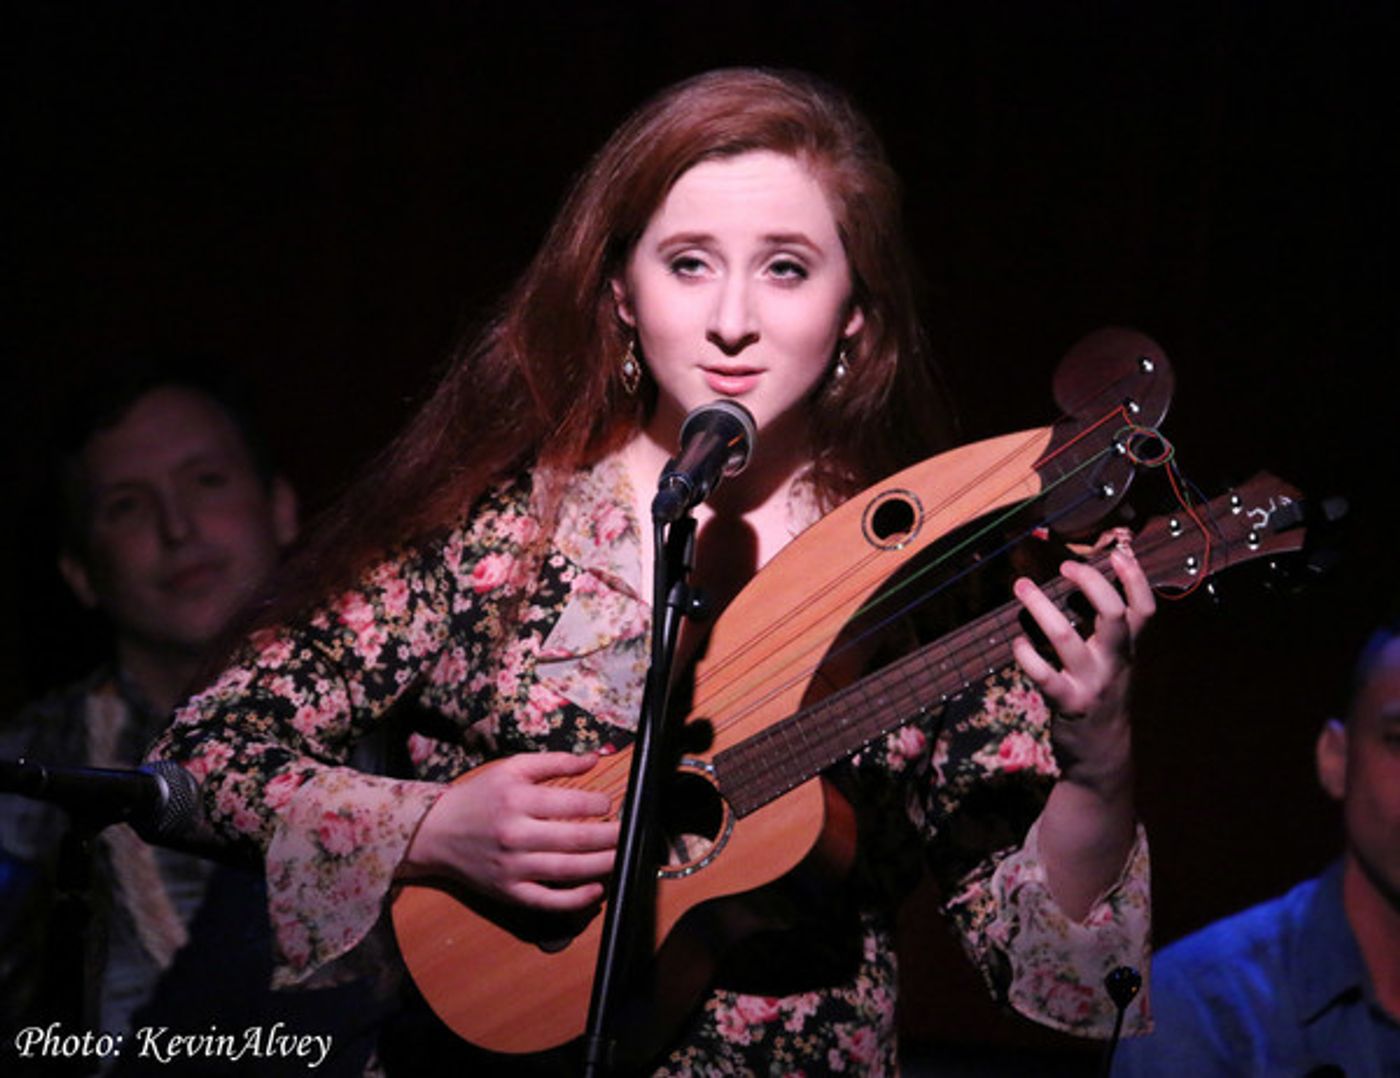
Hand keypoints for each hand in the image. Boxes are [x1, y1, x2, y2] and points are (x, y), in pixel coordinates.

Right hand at [401, 751, 618, 910]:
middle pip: (576, 839)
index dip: (598, 804)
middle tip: (628, 832)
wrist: (436, 832)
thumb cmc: (478, 797)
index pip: (570, 804)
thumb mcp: (511, 769)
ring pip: (568, 870)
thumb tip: (594, 758)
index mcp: (517, 801)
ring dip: (603, 865)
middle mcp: (516, 835)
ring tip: (621, 856)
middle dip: (611, 836)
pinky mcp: (508, 892)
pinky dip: (575, 898)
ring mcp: (512, 868)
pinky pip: (547, 900)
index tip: (610, 804)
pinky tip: (596, 889)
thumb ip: (554, 762)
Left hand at [1011, 534, 1154, 787]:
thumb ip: (1109, 627)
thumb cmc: (1102, 694)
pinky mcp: (1067, 702)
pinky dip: (1026, 654)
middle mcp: (1115, 662)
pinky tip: (1017, 642)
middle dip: (1089, 583)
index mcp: (1129, 649)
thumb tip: (1088, 578)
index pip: (1145, 610)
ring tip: (1022, 586)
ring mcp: (1091, 683)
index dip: (1136, 580)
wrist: (1102, 753)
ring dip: (1041, 608)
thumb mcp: (1116, 662)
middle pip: (1112, 614)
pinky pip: (1043, 674)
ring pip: (1067, 638)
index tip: (1118, 553)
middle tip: (1065, 564)